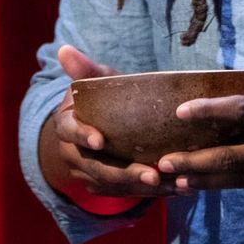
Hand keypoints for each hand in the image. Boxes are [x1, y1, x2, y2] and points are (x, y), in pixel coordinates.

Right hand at [39, 45, 178, 198]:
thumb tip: (65, 49)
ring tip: (175, 185)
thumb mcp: (93, 81)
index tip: (99, 141)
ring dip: (144, 189)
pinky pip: (128, 194)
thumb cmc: (98, 99)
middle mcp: (73, 154)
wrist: (94, 126)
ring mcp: (89, 174)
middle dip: (125, 174)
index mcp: (66, 126)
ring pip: (115, 186)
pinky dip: (153, 194)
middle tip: (153, 175)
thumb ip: (84, 69)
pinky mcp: (106, 187)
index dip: (82, 136)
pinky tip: (179, 189)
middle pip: (96, 168)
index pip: (69, 131)